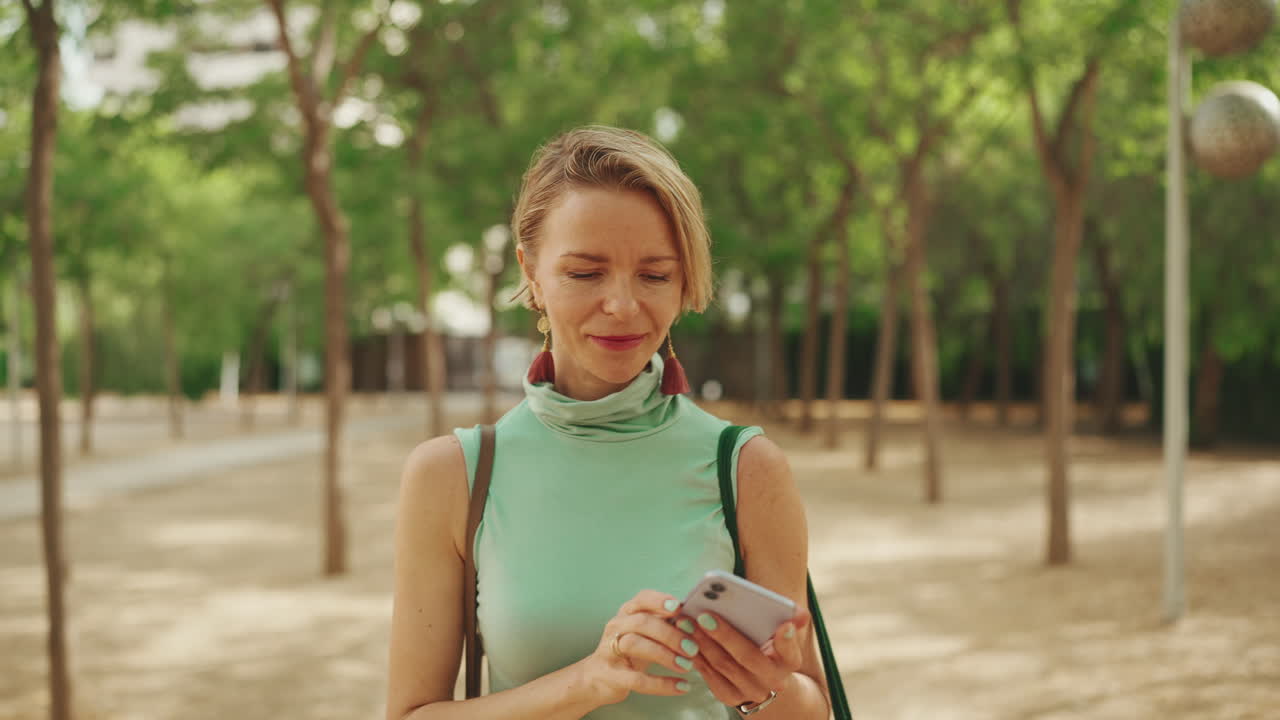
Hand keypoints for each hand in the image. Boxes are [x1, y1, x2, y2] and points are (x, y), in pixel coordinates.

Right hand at [576, 590, 700, 707]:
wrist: (599, 678)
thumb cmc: (631, 651)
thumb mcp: (645, 633)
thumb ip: (666, 623)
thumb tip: (695, 620)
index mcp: (628, 612)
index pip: (642, 599)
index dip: (659, 601)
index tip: (678, 608)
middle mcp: (616, 626)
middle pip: (642, 622)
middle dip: (671, 634)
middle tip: (692, 648)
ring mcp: (609, 650)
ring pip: (635, 644)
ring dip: (665, 655)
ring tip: (686, 666)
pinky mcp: (611, 675)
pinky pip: (637, 679)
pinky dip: (661, 684)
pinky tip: (681, 686)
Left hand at [677, 605, 811, 710]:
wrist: (761, 681)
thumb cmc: (768, 647)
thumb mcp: (780, 636)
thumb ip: (789, 622)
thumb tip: (800, 614)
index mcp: (789, 661)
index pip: (790, 651)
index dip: (787, 640)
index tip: (783, 625)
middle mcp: (772, 681)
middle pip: (747, 656)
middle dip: (725, 635)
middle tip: (704, 615)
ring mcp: (750, 692)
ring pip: (723, 665)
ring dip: (702, 642)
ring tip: (686, 622)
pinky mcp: (729, 697)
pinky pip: (710, 676)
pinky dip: (697, 655)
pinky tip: (685, 638)